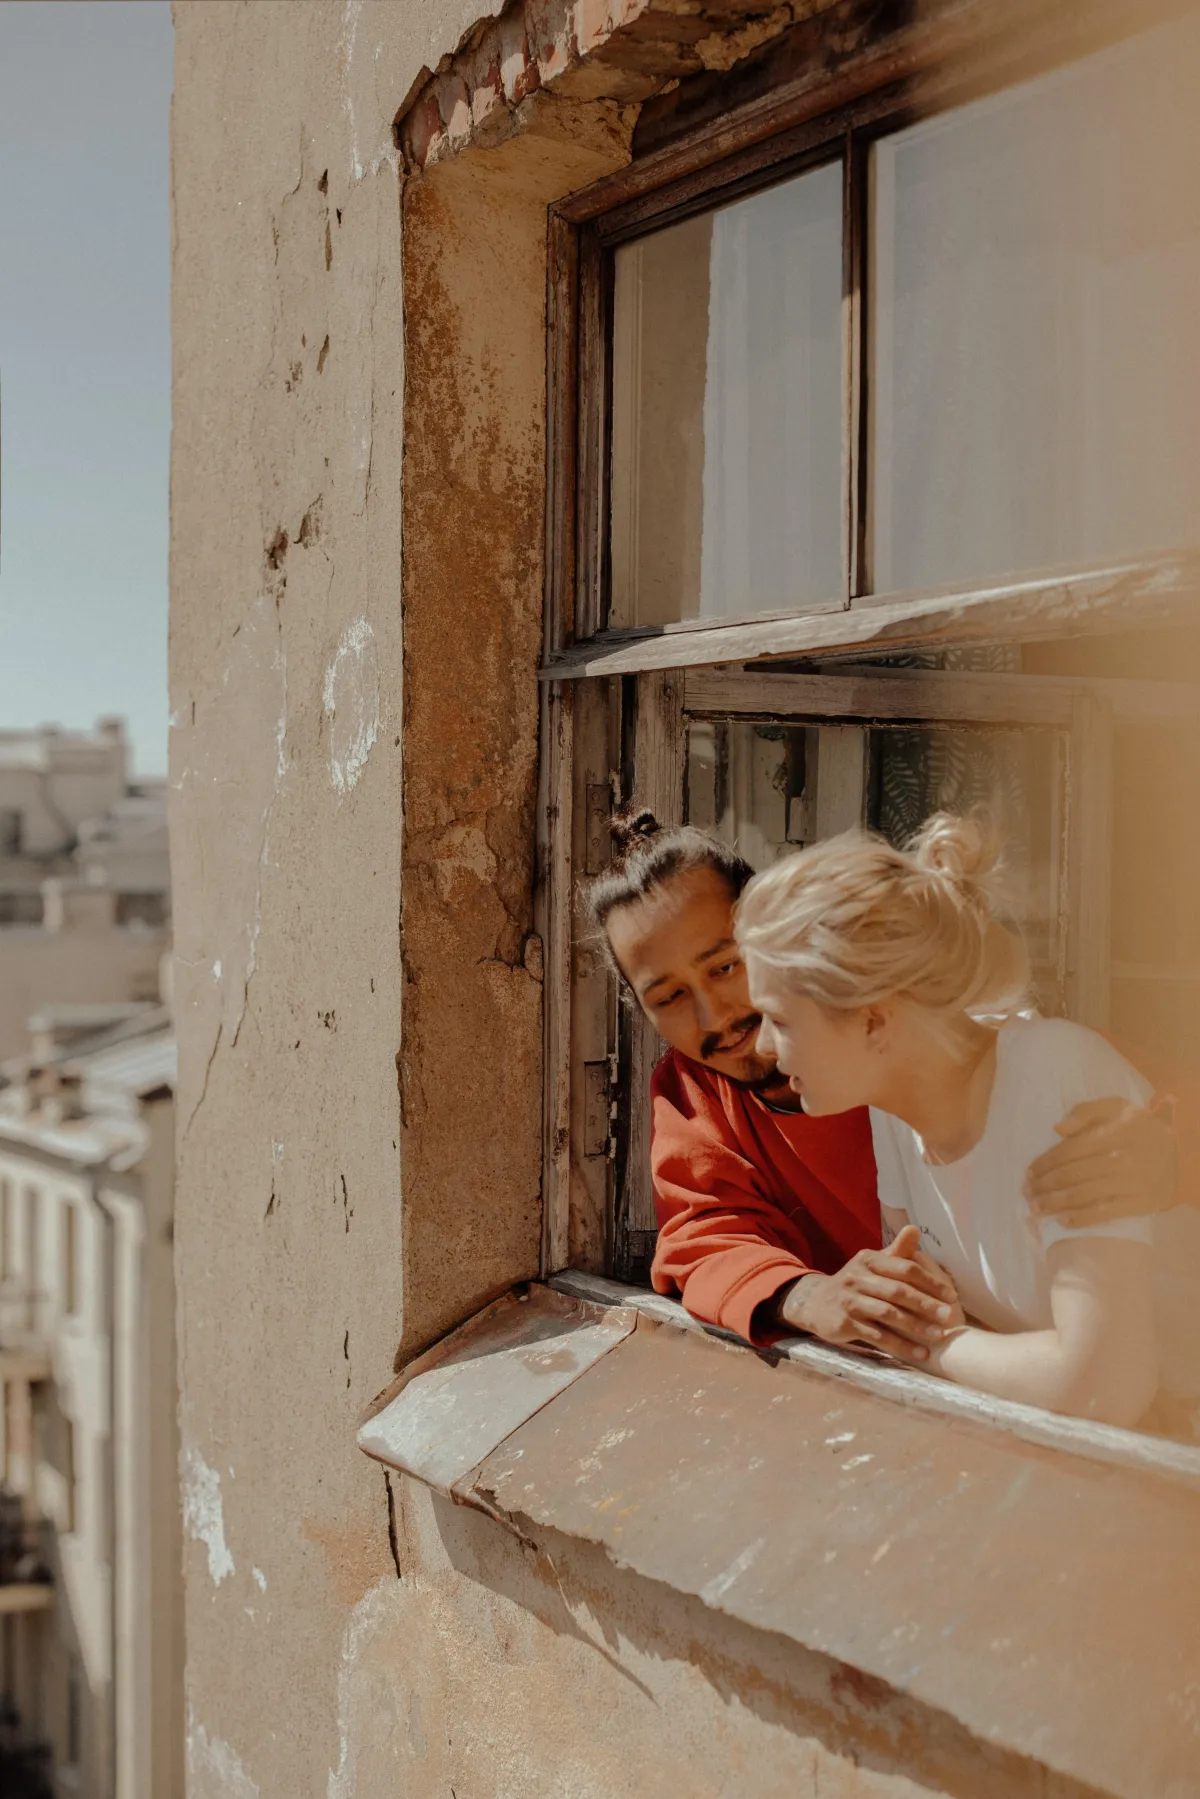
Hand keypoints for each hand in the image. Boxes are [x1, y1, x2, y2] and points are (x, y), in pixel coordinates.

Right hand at [778, 1225, 961, 1364]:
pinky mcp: (844, 1323)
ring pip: (888, 1314)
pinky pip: (877, 1336)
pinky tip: (919, 1353)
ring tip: (938, 1337)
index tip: (951, 1296)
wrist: (816, 1303)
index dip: (930, 1282)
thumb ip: (896, 1252)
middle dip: (926, 1305)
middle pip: (897, 1291)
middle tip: (949, 1317)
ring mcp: (849, 1301)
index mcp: (869, 1260)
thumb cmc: (855, 1283)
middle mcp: (857, 1278)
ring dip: (916, 1327)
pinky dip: (900, 1345)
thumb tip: (915, 1228)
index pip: (904, 1268)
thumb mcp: (872, 1264)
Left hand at [1024, 1097, 1176, 1228]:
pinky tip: (1062, 1221)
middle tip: (1026, 1194)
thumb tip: (1057, 1128)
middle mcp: (1119, 1159)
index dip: (1044, 1163)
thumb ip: (1084, 1111)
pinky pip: (1105, 1212)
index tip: (1028, 1173)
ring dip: (1054, 1204)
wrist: (1176, 1149)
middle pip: (1071, 1175)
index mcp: (1110, 1134)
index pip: (1068, 1151)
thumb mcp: (1115, 1107)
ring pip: (1083, 1195)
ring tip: (1035, 1209)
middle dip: (1043, 1187)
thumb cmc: (1137, 1127)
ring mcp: (1130, 1183)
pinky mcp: (1140, 1202)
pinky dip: (1081, 1219)